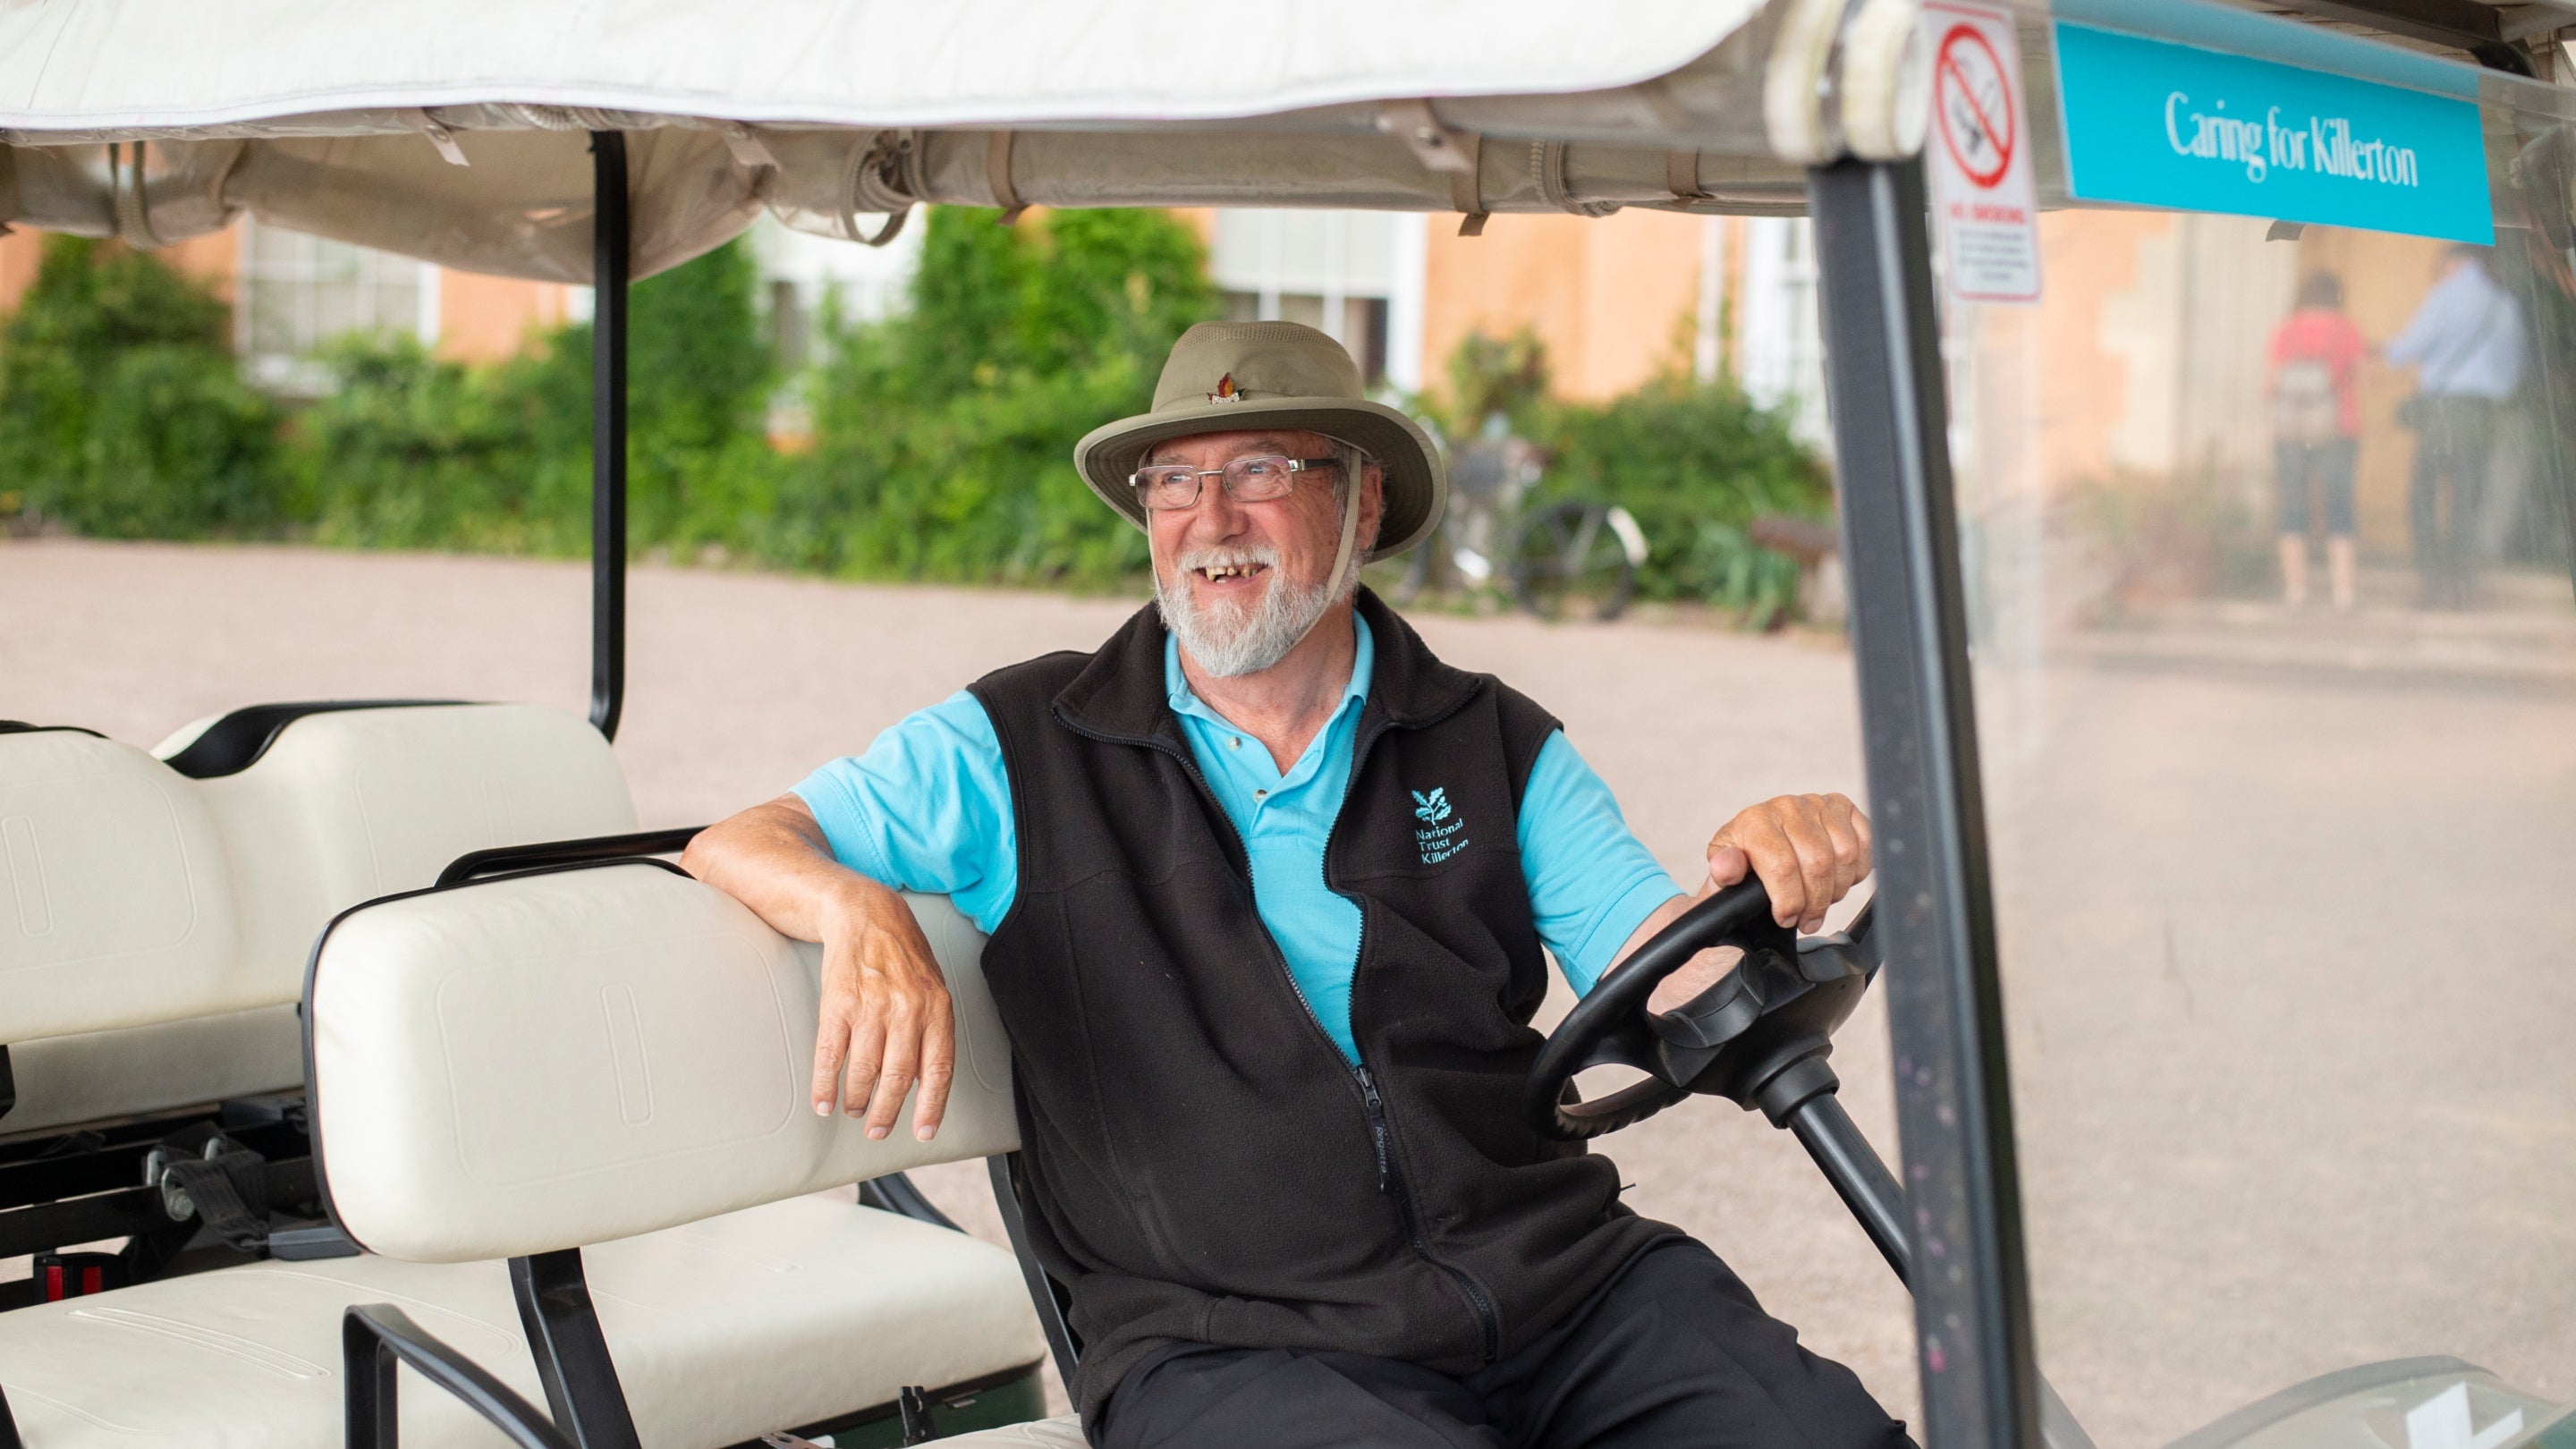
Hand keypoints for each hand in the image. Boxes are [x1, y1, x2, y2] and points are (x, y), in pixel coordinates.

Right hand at [812, 879, 955, 1140]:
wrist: (865, 913)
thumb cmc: (902, 955)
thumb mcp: (932, 987)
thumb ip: (932, 1030)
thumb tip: (923, 1080)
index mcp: (937, 1008)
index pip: (938, 1069)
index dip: (931, 1106)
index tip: (924, 1132)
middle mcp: (907, 1010)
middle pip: (898, 1078)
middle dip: (887, 1113)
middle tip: (878, 1130)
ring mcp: (871, 1007)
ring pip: (865, 1071)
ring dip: (857, 1100)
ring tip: (853, 1110)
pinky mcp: (839, 1004)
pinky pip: (832, 1056)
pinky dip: (826, 1085)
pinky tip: (824, 1102)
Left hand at [1630, 792, 1872, 1014]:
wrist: (1762, 843)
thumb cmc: (1746, 863)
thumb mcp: (1725, 873)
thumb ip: (1723, 872)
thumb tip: (1727, 867)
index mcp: (1755, 821)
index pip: (1783, 866)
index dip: (1789, 901)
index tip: (1785, 918)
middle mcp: (1787, 806)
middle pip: (1818, 863)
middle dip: (1815, 901)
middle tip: (1806, 919)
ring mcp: (1817, 804)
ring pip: (1844, 856)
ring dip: (1836, 889)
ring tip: (1820, 901)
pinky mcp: (1842, 808)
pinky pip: (1865, 843)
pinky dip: (1857, 870)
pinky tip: (1837, 880)